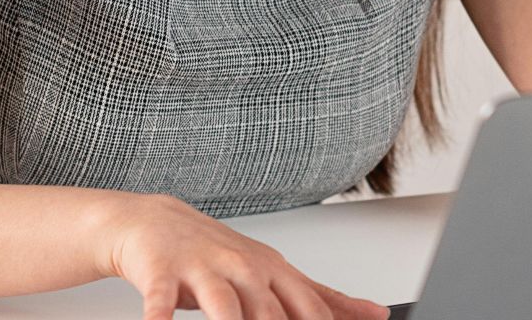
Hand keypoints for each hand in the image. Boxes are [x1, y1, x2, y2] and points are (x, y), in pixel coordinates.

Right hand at [98, 191, 391, 319]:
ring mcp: (203, 268)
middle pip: (269, 314)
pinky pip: (160, 300)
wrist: (155, 221)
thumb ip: (323, 298)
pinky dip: (160, 316)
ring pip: (223, 306)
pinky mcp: (162, 271)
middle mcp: (243, 268)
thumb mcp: (275, 273)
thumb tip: (376, 314)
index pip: (309, 309)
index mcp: (274, 272)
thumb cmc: (218, 253)